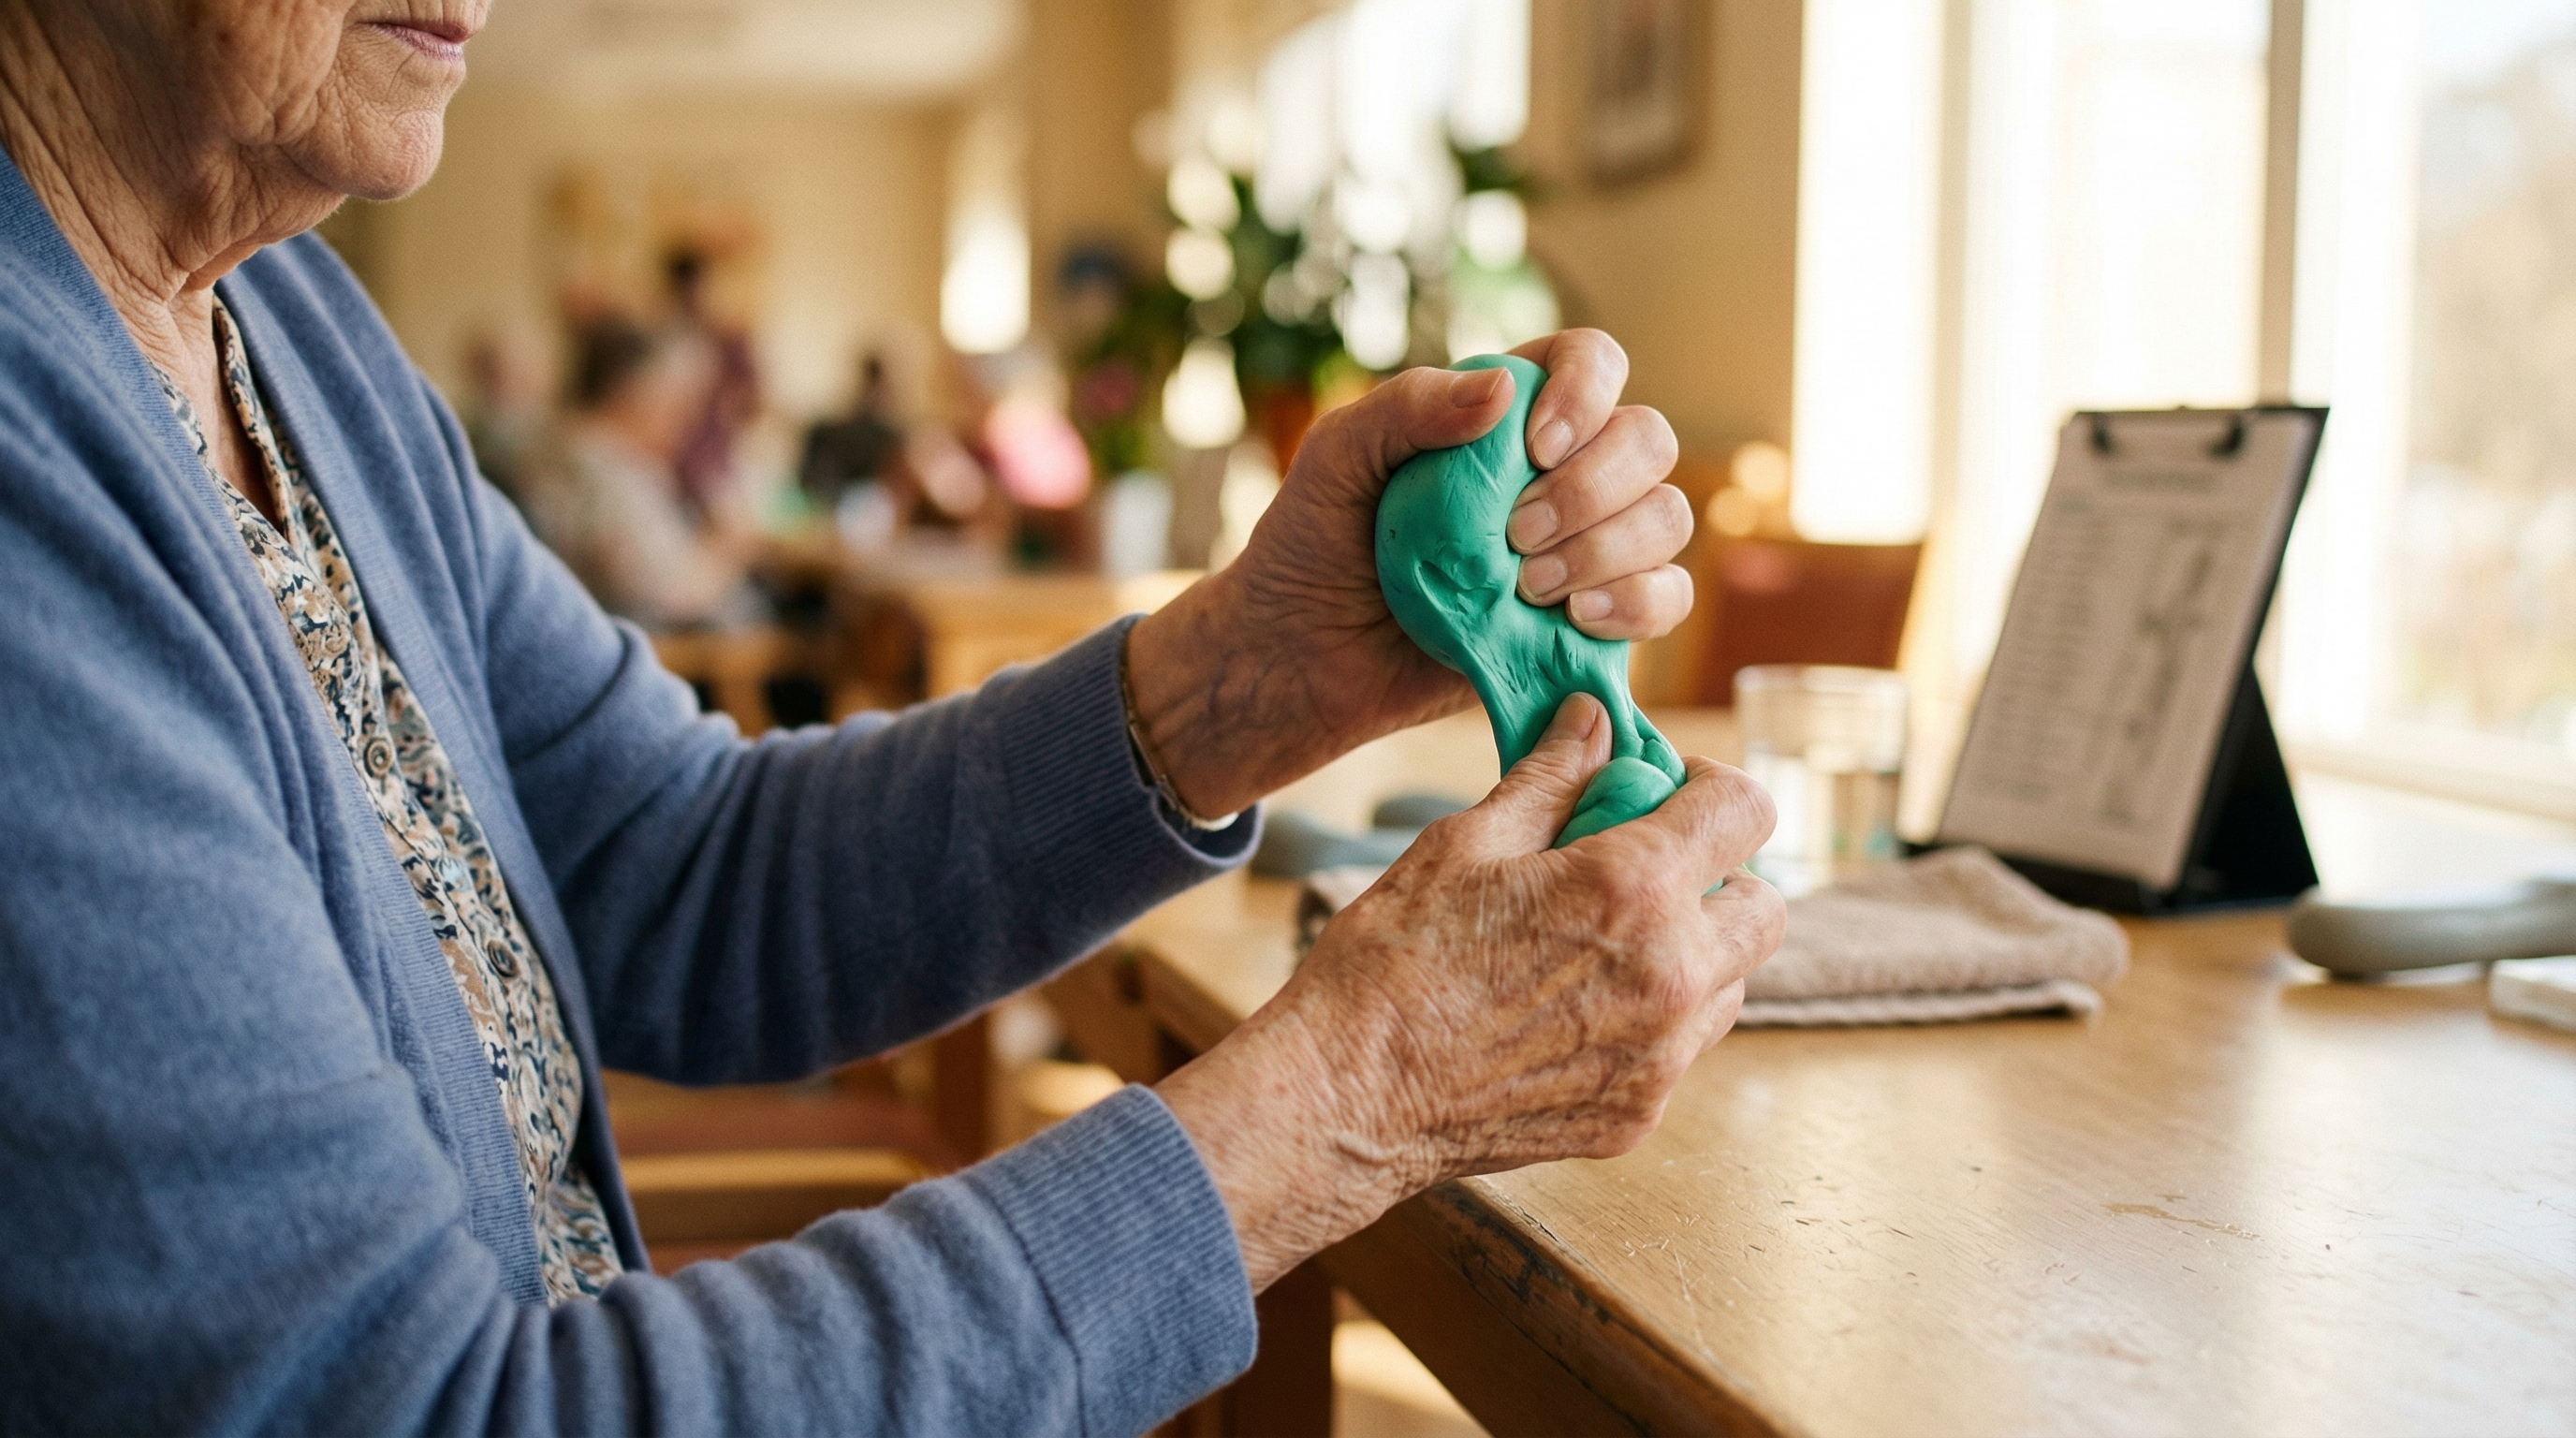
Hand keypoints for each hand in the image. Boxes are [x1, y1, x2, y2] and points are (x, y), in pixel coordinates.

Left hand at [1125, 330, 1693, 816]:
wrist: (1303, 656)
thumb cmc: (1314, 542)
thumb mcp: (1339, 456)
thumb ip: (1411, 406)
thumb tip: (1503, 391)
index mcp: (1510, 413)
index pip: (1593, 361)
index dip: (1587, 391)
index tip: (1536, 444)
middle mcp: (1563, 470)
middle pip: (1647, 441)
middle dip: (1595, 487)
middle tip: (1514, 537)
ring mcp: (1585, 545)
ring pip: (1665, 518)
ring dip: (1611, 549)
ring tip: (1529, 587)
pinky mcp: (1593, 621)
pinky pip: (1666, 599)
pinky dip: (1638, 604)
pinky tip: (1573, 618)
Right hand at [1157, 695, 1783, 1288]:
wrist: (1346, 1100)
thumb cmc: (1391, 960)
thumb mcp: (1463, 843)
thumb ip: (1550, 778)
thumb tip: (1594, 721)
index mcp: (1631, 889)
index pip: (1745, 811)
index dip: (1711, 786)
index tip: (1666, 791)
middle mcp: (1670, 977)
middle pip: (1765, 906)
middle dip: (1720, 875)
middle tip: (1643, 870)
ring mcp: (1660, 1058)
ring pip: (1731, 983)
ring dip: (1693, 949)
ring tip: (1603, 942)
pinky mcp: (1637, 1115)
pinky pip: (1681, 1051)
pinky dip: (1653, 1018)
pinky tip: (1572, 1008)